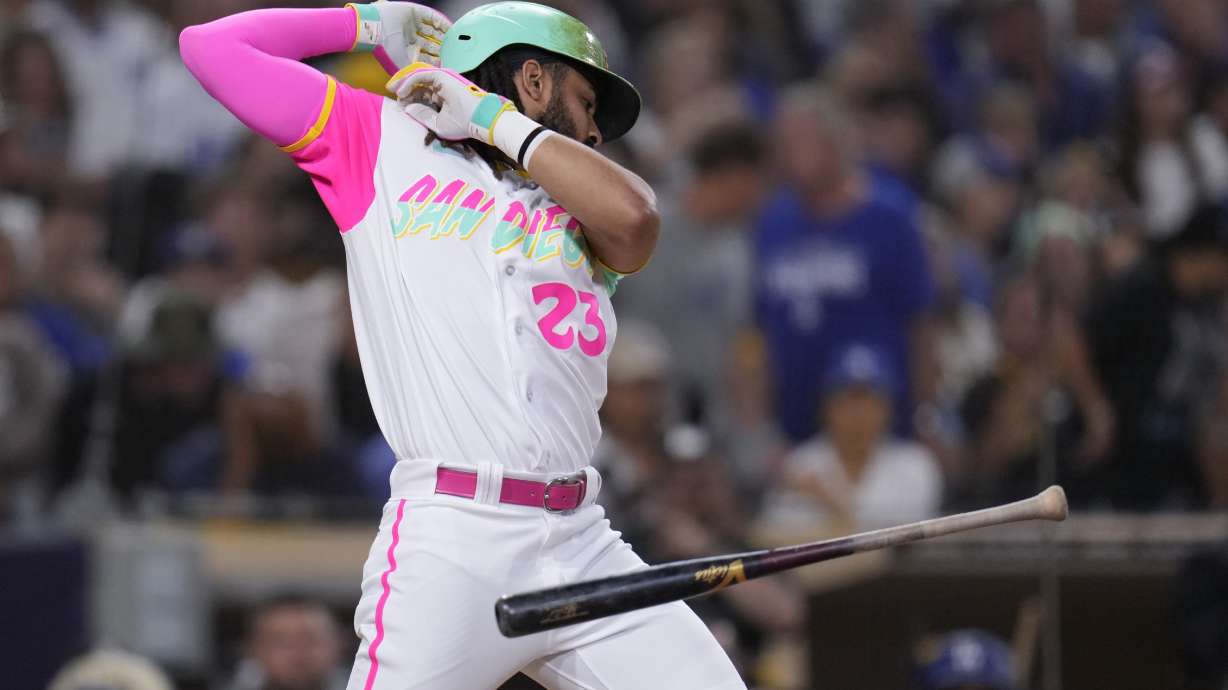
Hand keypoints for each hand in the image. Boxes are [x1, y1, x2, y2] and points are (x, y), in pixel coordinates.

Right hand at [347, 2, 450, 72]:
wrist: (376, 29)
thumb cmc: (387, 48)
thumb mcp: (403, 64)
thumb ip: (416, 70)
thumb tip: (429, 76)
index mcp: (406, 48)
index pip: (425, 54)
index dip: (436, 58)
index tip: (447, 61)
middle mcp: (410, 35)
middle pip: (430, 42)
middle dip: (441, 46)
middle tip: (453, 50)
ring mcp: (412, 23)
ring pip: (431, 29)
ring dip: (442, 34)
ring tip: (453, 39)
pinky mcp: (414, 12)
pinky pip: (431, 16)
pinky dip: (440, 21)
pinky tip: (449, 27)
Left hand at [389, 64, 516, 142]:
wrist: (478, 119)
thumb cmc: (462, 124)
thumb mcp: (437, 124)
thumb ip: (422, 115)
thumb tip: (407, 108)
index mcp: (441, 97)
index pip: (421, 93)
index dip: (409, 97)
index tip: (399, 104)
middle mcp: (440, 87)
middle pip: (417, 84)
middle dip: (403, 88)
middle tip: (392, 94)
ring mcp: (441, 81)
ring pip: (417, 77)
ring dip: (404, 83)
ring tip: (393, 91)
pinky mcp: (441, 77)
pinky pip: (420, 76)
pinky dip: (409, 81)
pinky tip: (401, 91)